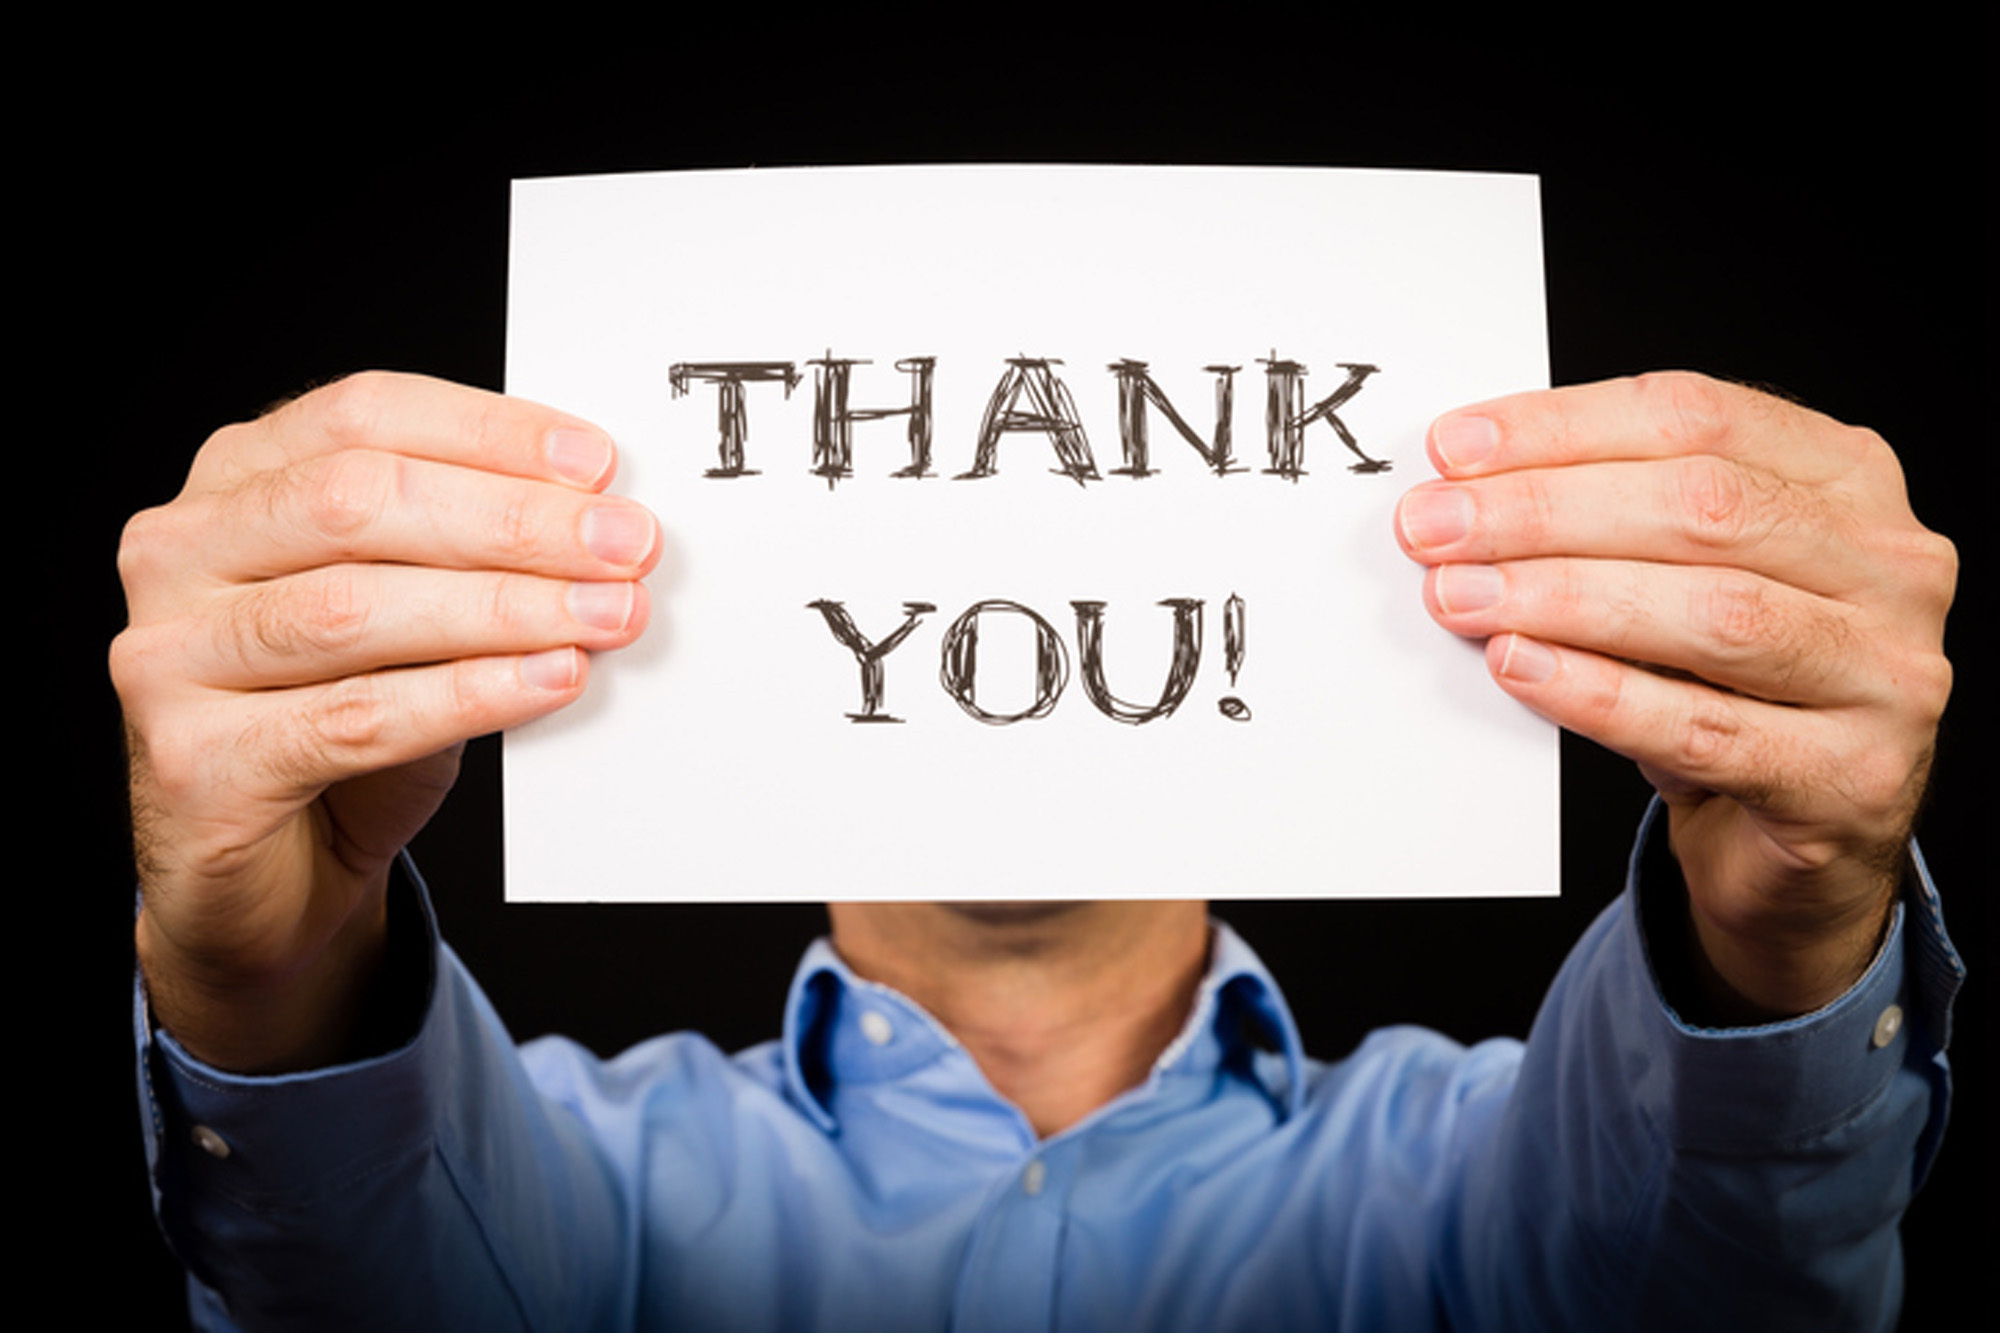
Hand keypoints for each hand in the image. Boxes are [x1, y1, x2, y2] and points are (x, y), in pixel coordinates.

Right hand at [113, 373, 658, 1068]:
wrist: (269, 874)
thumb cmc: (345, 719)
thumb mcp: (413, 611)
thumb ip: (470, 550)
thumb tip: (600, 521)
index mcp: (235, 480)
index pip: (362, 416)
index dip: (487, 431)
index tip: (596, 464)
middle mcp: (180, 551)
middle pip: (356, 503)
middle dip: (511, 521)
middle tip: (625, 546)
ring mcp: (168, 655)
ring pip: (354, 609)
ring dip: (504, 608)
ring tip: (606, 616)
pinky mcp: (193, 760)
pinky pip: (353, 717)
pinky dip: (468, 695)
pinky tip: (549, 680)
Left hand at [1395, 373, 1954, 1017]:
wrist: (1794, 840)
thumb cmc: (1724, 687)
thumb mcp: (1676, 577)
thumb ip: (1604, 518)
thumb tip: (1464, 489)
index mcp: (1847, 479)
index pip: (1698, 418)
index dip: (1564, 427)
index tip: (1454, 451)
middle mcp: (1889, 564)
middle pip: (1703, 507)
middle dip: (1546, 512)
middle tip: (1436, 529)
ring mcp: (1887, 672)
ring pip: (1715, 613)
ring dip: (1564, 598)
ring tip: (1463, 598)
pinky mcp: (1852, 776)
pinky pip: (1706, 728)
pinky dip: (1600, 694)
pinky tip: (1522, 669)